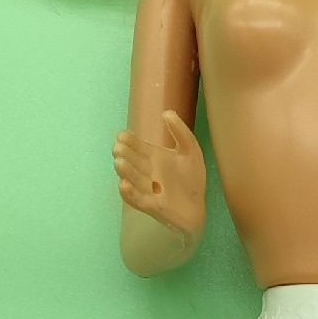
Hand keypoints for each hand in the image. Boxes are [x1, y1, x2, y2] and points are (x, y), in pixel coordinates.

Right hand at [113, 109, 205, 238]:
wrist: (198, 206)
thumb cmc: (191, 178)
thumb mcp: (190, 150)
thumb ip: (180, 131)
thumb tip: (166, 112)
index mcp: (153, 157)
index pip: (136, 146)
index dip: (128, 140)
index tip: (121, 135)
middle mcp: (146, 172)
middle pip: (131, 161)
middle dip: (124, 155)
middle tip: (119, 148)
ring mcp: (146, 189)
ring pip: (132, 179)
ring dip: (125, 171)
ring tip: (120, 162)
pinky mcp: (151, 205)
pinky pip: (137, 199)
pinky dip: (130, 194)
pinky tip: (124, 185)